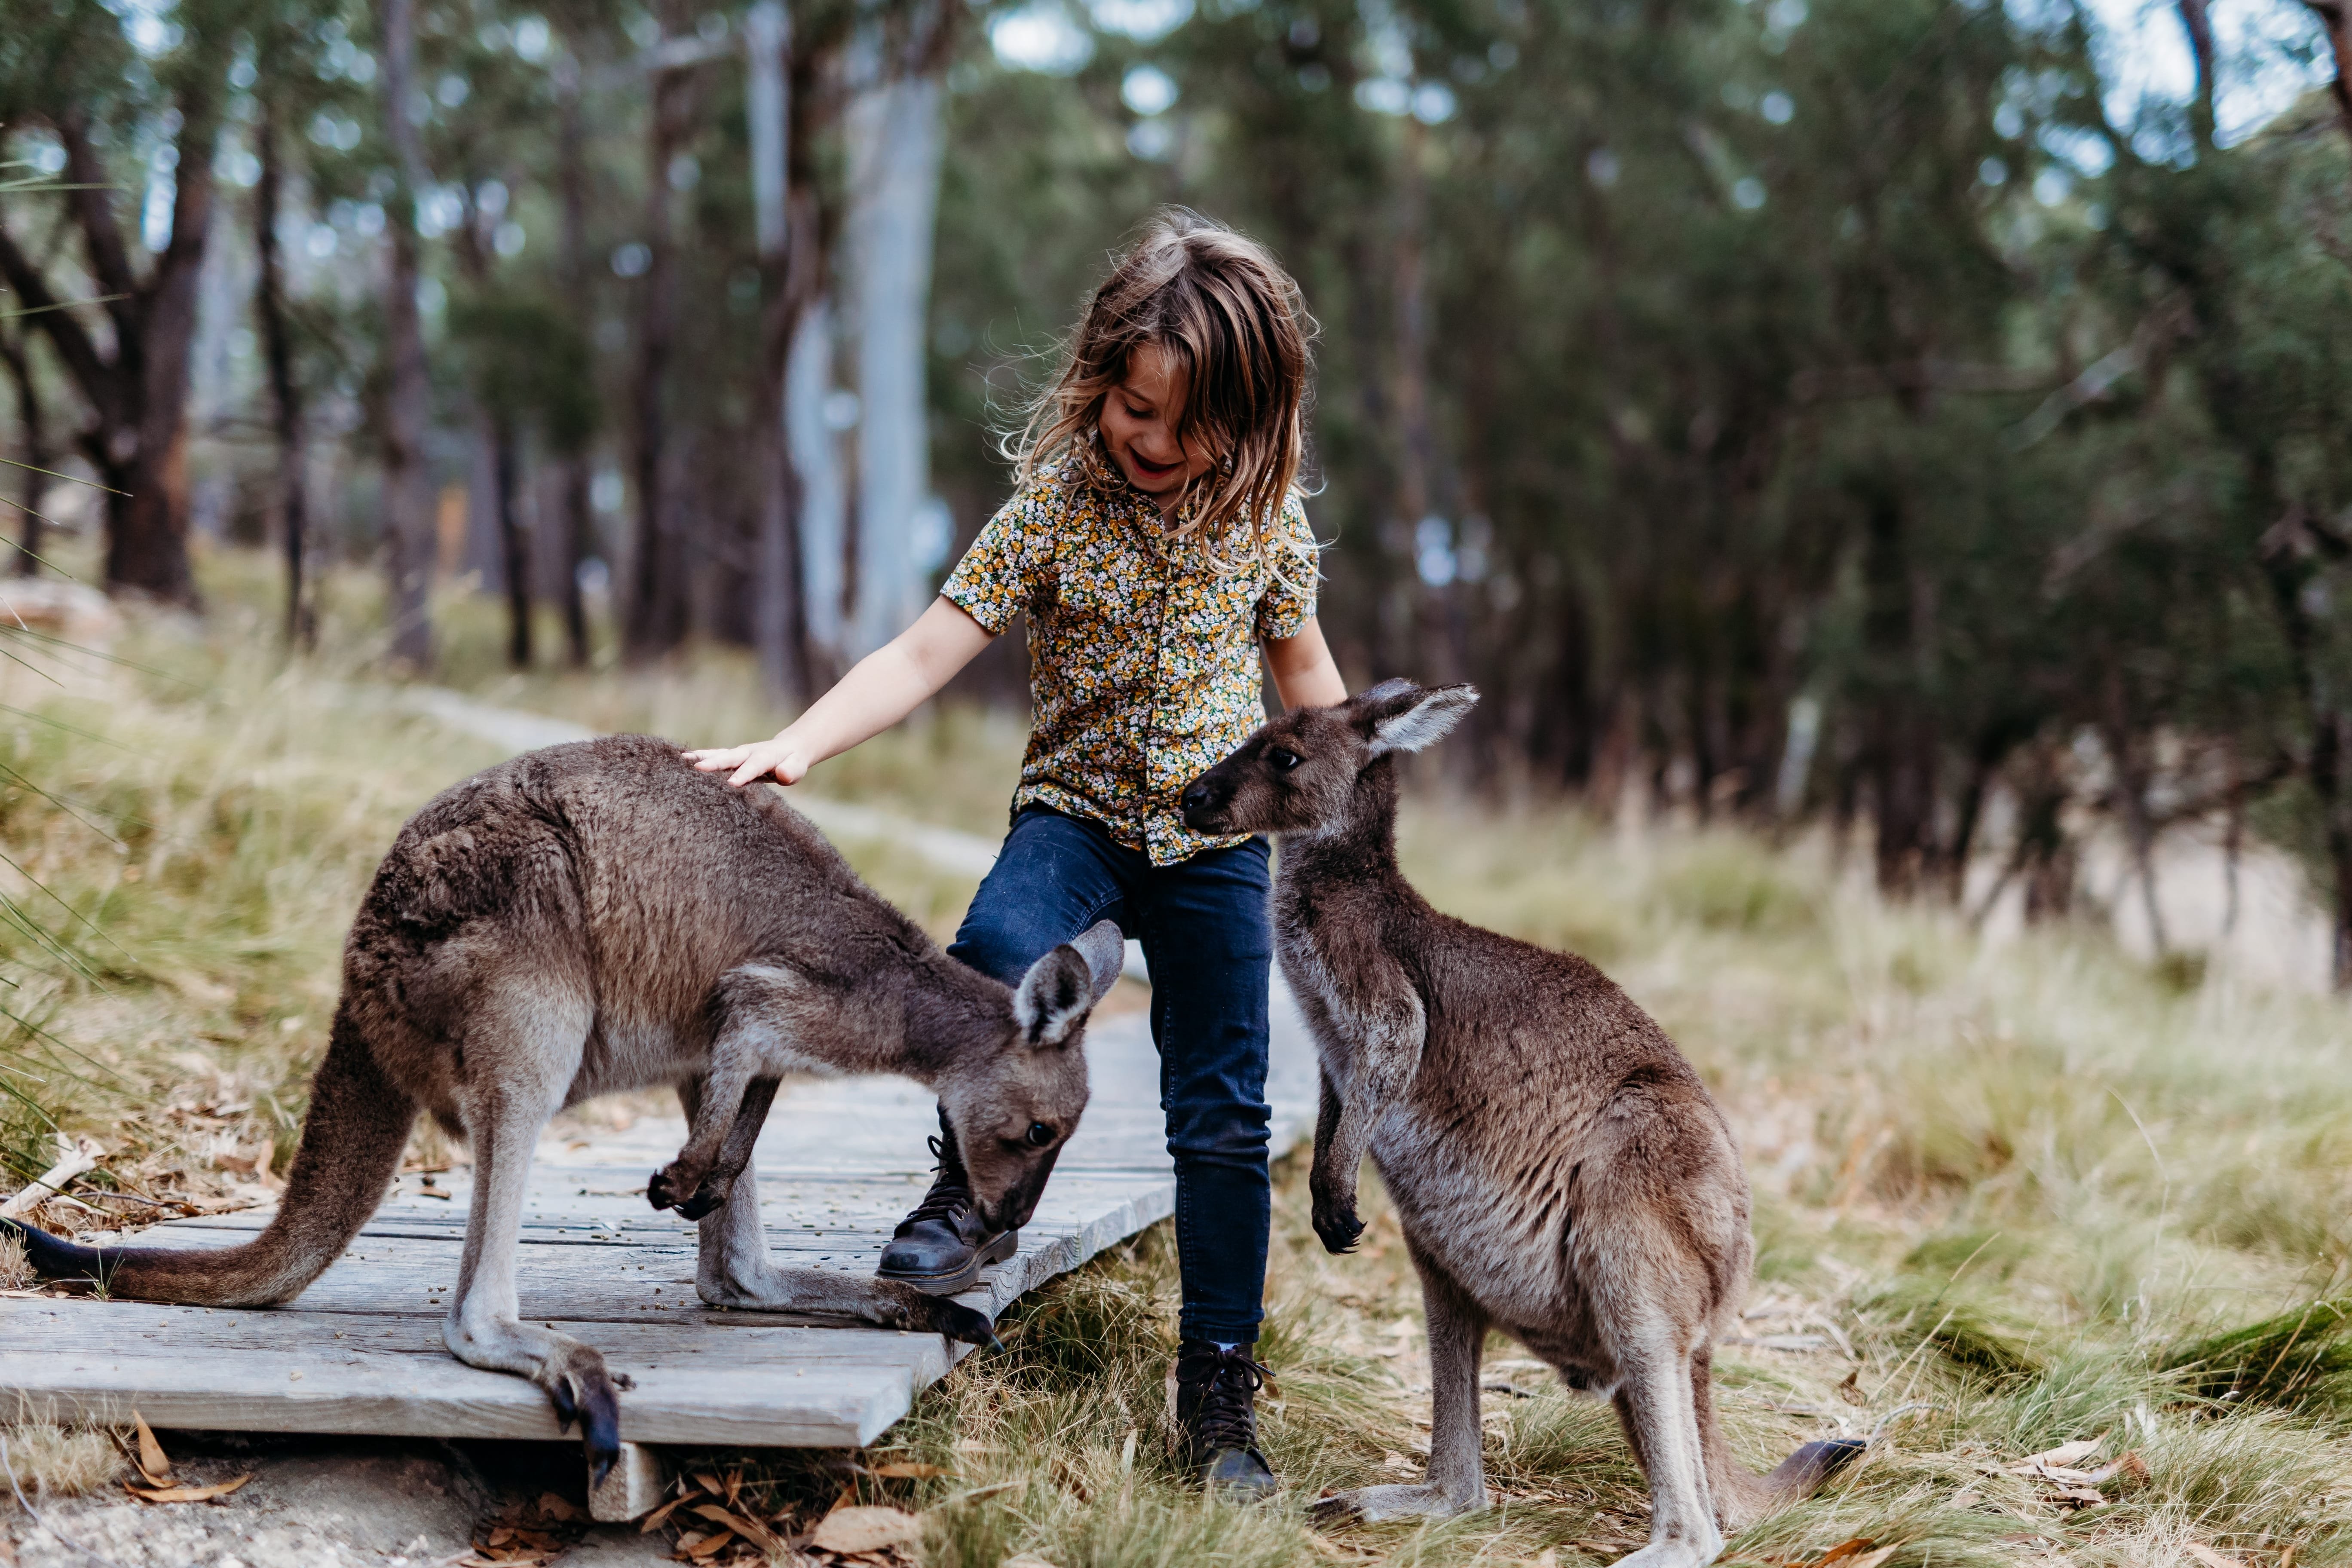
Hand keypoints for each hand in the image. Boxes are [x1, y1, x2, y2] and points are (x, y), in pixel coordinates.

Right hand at [682, 736, 809, 786]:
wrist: (787, 748)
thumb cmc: (792, 762)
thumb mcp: (797, 767)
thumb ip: (790, 771)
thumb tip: (783, 775)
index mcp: (766, 756)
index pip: (754, 766)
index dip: (744, 774)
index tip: (732, 784)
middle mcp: (747, 752)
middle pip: (730, 757)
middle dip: (714, 763)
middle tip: (697, 768)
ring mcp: (737, 754)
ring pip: (718, 754)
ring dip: (701, 757)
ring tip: (681, 760)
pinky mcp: (729, 757)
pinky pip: (713, 756)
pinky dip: (698, 757)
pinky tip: (680, 760)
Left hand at [1310, 1182, 1364, 1253]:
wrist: (1329, 1172)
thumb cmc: (1328, 1191)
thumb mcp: (1324, 1208)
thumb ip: (1328, 1221)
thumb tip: (1340, 1235)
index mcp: (1318, 1225)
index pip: (1331, 1247)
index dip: (1342, 1250)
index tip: (1351, 1247)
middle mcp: (1324, 1224)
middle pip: (1339, 1245)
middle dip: (1350, 1246)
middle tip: (1358, 1241)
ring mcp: (1334, 1218)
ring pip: (1348, 1238)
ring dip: (1356, 1236)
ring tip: (1360, 1229)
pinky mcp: (1344, 1211)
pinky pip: (1355, 1227)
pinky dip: (1361, 1227)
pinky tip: (1363, 1221)